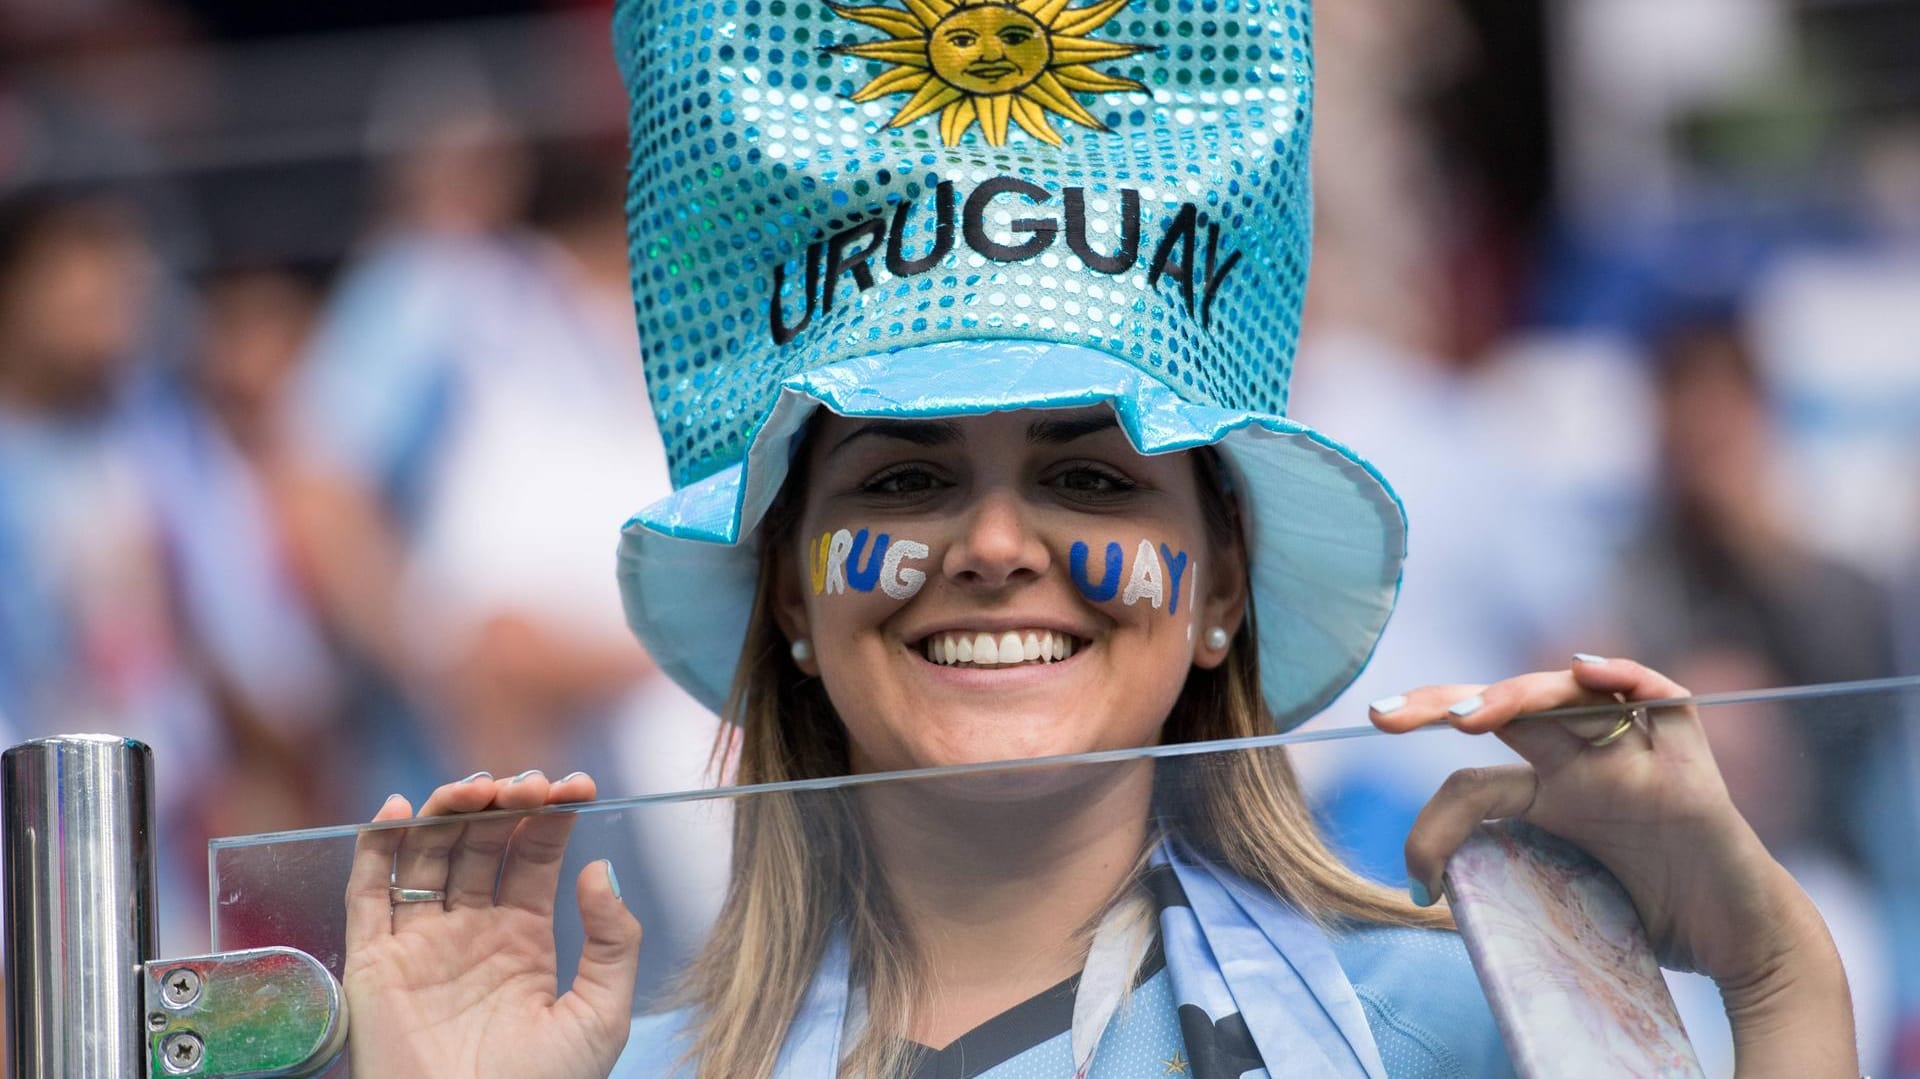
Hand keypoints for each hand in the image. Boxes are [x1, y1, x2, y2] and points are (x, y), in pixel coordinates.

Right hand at [343, 771, 641, 1078]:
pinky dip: (375, 847)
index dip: (552, 814)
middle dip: (504, 804)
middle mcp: (472, 931)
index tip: (578, 785)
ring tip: (479, 788)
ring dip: (448, 810)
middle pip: (481, 842)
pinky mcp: (375, 963)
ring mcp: (422, 943)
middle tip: (530, 784)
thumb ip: (613, 941)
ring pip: (428, 853)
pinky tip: (397, 810)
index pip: (534, 854)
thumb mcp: (602, 1014)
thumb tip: (600, 867)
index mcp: (525, 938)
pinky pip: (368, 894)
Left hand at [1373, 657, 1854, 1075]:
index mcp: (1547, 797)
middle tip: (1383, 718)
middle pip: (1507, 710)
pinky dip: (1627, 677)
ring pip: (1569, 696)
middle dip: (1440, 703)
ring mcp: (1636, 758)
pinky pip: (1664, 700)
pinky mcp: (1693, 767)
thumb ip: (1500, 881)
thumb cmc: (1649, 920)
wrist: (1739, 943)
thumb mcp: (1557, 902)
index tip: (1413, 877)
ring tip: (1468, 719)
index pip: (1475, 778)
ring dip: (1516, 696)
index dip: (1434, 817)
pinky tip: (1585, 673)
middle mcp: (1585, 765)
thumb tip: (1418, 893)